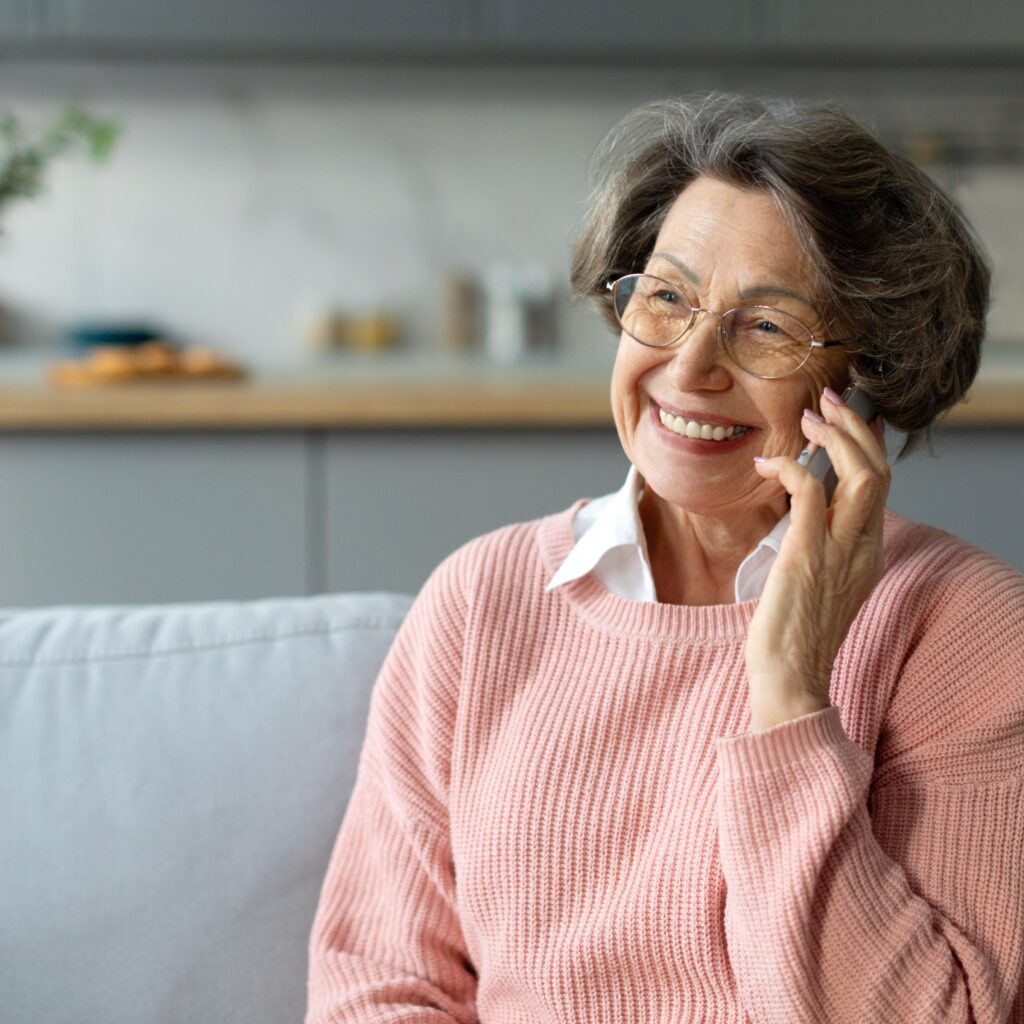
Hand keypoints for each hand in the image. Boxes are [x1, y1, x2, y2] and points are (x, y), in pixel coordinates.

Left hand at [745, 386, 889, 731]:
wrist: (789, 679)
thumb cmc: (792, 638)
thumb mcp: (816, 587)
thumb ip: (820, 551)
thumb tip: (801, 520)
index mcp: (868, 556)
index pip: (881, 489)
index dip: (867, 449)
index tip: (848, 424)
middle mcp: (864, 549)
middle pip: (880, 472)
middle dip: (855, 430)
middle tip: (827, 404)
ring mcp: (840, 550)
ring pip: (861, 474)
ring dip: (835, 438)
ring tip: (808, 418)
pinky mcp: (808, 551)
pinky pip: (810, 490)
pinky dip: (790, 468)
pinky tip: (765, 465)